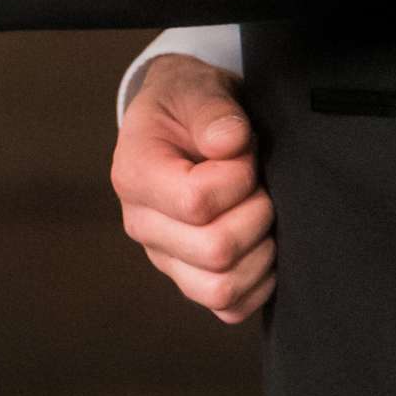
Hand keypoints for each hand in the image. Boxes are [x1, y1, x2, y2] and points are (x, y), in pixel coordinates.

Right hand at [112, 55, 272, 323]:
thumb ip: (211, 109)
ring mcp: (165, 258)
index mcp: (134, 176)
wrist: (182, 123)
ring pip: (221, 289)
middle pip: (214, 252)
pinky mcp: (189, 279)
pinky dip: (258, 283)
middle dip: (257, 214)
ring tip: (260, 213)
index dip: (238, 179)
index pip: (195, 203)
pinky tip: (261, 243)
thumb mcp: (194, 88)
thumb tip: (229, 143)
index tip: (244, 152)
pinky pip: (229, 307)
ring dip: (260, 252)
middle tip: (259, 184)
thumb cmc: (188, 105)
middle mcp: (141, 224)